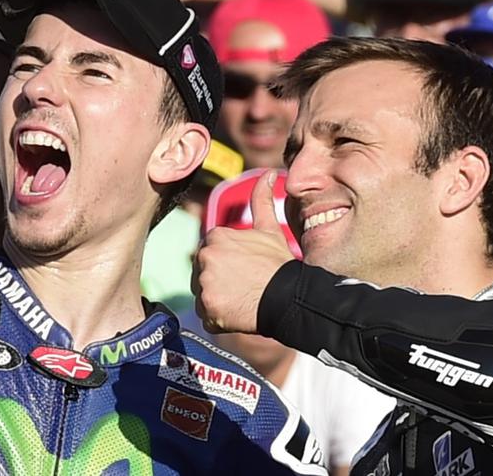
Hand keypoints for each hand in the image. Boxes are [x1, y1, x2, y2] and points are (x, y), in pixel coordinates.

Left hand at [193, 170, 294, 333]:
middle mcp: (204, 257)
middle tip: (242, 286)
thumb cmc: (278, 263)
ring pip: (204, 293)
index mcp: (214, 236)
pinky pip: (207, 315)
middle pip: (203, 273)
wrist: (289, 297)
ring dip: (218, 299)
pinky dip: (219, 318)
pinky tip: (237, 313)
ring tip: (241, 299)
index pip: (210, 253)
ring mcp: (204, 283)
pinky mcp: (207, 308)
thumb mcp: (269, 229)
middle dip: (218, 280)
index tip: (243, 270)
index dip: (227, 264)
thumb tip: (269, 173)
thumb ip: (262, 200)